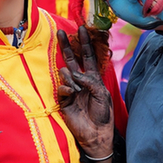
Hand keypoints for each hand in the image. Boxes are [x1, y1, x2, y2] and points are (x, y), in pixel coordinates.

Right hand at [57, 26, 113, 160]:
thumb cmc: (102, 115)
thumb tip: (74, 73)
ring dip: (71, 78)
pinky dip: (66, 88)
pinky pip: (61, 88)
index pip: (87, 57)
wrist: (96, 134)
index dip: (85, 43)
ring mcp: (71, 90)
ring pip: (65, 73)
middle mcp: (80, 82)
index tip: (81, 29)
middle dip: (67, 45)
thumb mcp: (102, 94)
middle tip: (60, 32)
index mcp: (92, 78)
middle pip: (71, 59)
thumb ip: (90, 82)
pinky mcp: (64, 101)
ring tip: (77, 89)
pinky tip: (72, 93)